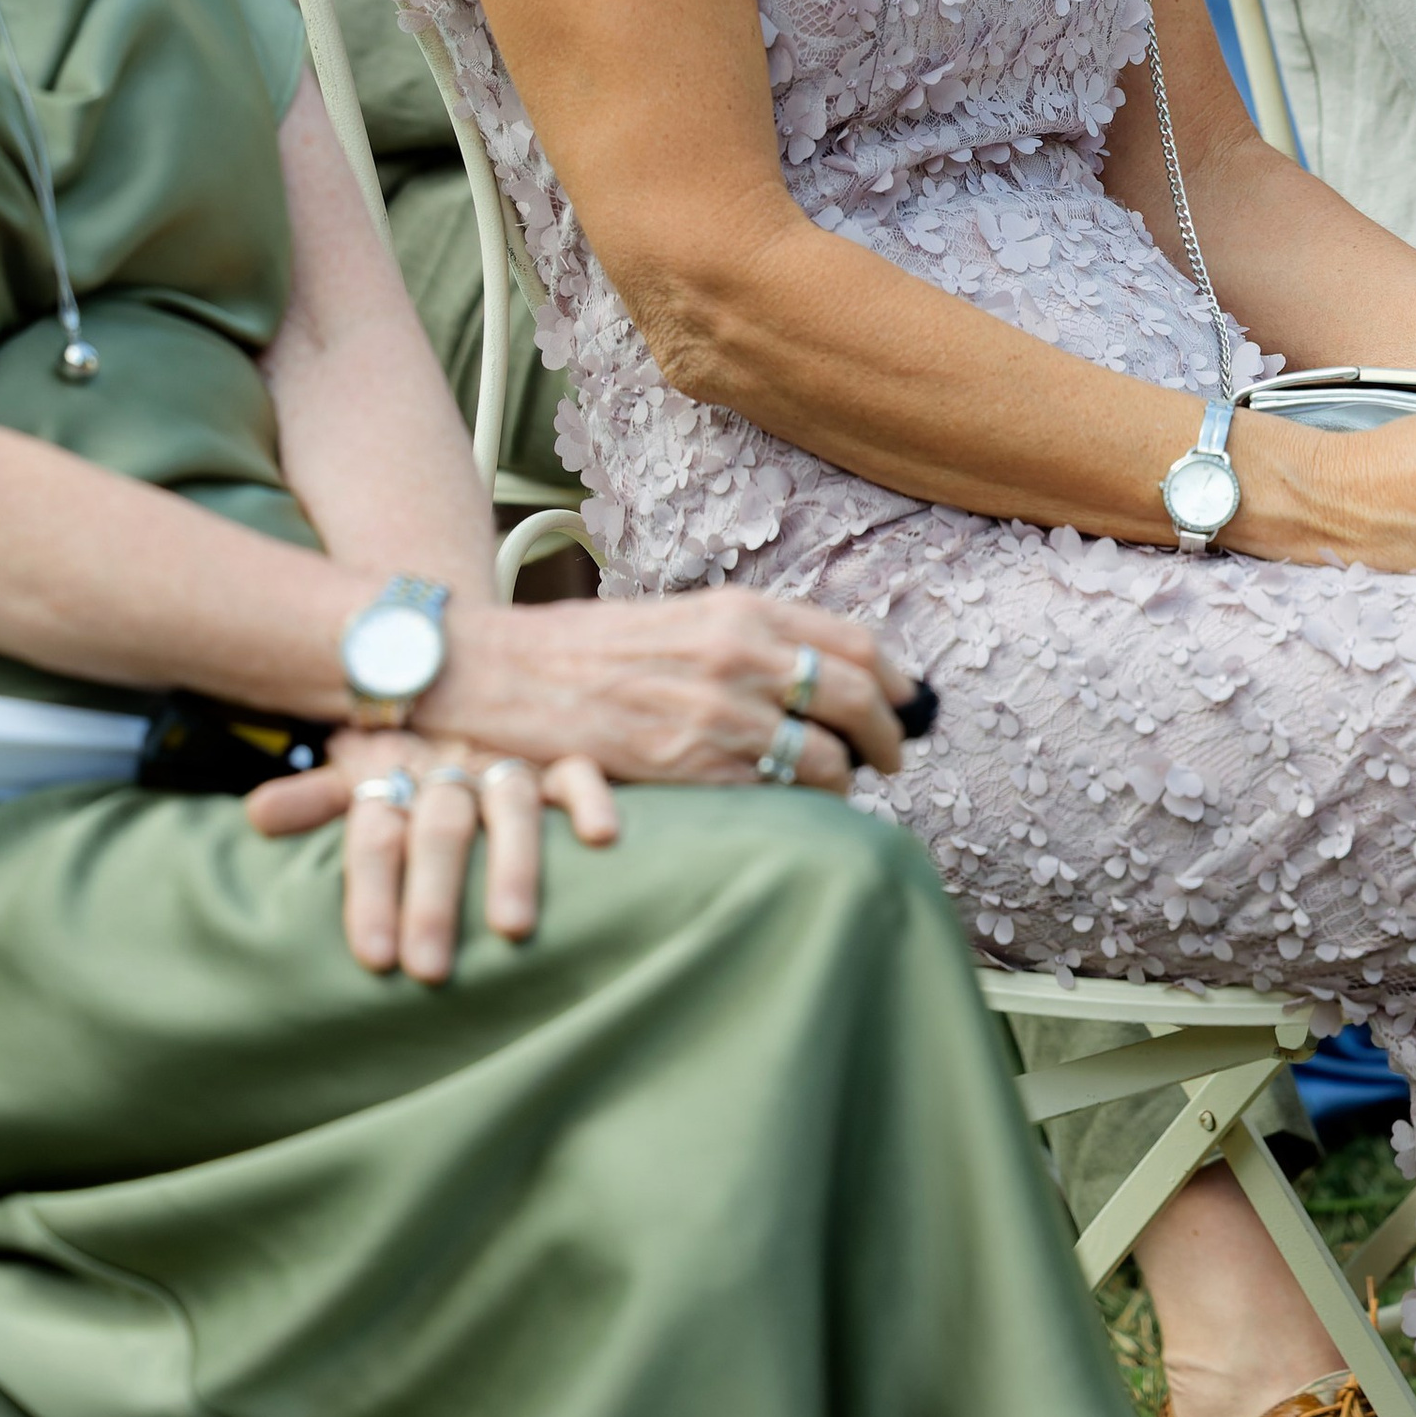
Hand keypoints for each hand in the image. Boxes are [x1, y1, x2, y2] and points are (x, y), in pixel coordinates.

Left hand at [246, 726, 620, 973]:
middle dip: (433, 897)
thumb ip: (316, 796)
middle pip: (437, 829)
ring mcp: (505, 757)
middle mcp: (448, 766)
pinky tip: (601, 835)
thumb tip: (255, 815)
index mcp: (394, 770)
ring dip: (512, 863)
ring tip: (511, 928)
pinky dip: (589, 797)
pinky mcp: (556, 753)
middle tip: (429, 969)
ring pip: (509, 806)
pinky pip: (578, 770)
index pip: (374, 833)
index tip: (374, 958)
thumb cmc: (405, 729)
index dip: (371, 892)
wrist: (462, 648)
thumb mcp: (358, 758)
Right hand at [433, 589, 911, 793]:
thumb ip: (749, 639)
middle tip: (892, 757)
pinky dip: (796, 804)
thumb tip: (817, 670)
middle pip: (854, 698)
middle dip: (889, 735)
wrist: (510, 675)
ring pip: (825, 756)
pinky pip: (776, 794)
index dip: (894, 680)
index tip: (905, 703)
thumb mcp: (683, 618)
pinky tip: (788, 806)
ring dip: (845, 778)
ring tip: (840, 786)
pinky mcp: (693, 768)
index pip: (854, 643)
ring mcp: (718, 715)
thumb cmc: (591, 648)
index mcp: (741, 611)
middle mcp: (740, 656)